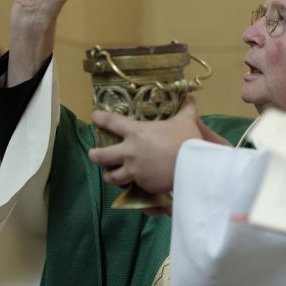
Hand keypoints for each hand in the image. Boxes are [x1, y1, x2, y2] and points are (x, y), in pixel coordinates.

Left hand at [88, 99, 208, 193]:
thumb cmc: (186, 140)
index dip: (101, 118)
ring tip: (108, 174)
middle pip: (102, 156)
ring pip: (112, 176)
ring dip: (109, 175)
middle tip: (93, 154)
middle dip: (94, 155)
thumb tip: (191, 99)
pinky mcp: (143, 186)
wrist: (192, 167)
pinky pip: (132, 186)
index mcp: (136, 132)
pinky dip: (132, 184)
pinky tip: (134, 183)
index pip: (112, 122)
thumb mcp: (186, 121)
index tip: (94, 117)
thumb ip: (186, 110)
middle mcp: (130, 152)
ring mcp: (134, 171)